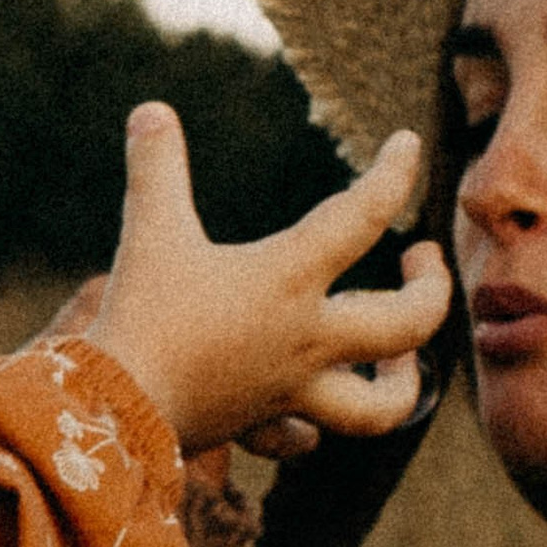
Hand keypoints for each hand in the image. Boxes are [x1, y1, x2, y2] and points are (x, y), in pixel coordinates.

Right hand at [85, 104, 450, 460]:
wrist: (114, 410)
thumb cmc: (142, 316)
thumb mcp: (149, 231)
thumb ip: (157, 168)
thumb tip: (151, 110)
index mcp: (290, 280)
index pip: (364, 216)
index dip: (393, 174)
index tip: (407, 145)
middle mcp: (307, 340)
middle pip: (408, 324)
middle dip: (432, 288)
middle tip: (423, 256)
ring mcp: (291, 390)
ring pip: (379, 408)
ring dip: (402, 382)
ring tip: (397, 355)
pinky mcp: (259, 426)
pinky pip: (300, 436)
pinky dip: (308, 428)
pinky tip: (303, 418)